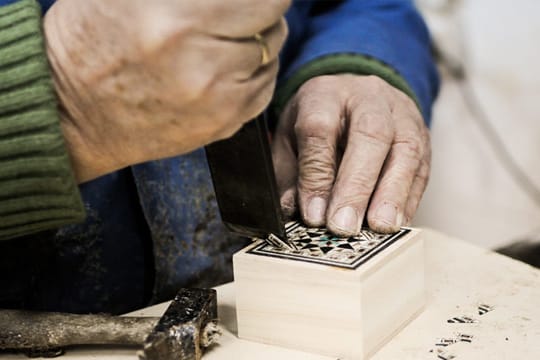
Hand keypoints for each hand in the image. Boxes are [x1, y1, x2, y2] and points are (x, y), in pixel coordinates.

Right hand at [44, 0, 289, 181]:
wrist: (71, 115)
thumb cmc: (88, 44)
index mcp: (176, 21)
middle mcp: (202, 64)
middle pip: (272, 21)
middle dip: (260, 9)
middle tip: (238, 10)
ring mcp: (216, 102)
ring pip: (271, 55)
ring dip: (256, 41)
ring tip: (222, 39)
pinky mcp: (221, 126)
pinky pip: (264, 89)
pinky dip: (254, 73)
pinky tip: (227, 67)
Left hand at [272, 74, 430, 233]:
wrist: (354, 96)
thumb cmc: (317, 121)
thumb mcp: (289, 139)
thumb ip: (290, 174)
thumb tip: (298, 212)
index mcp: (324, 94)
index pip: (320, 129)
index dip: (317, 175)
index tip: (314, 214)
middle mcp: (368, 97)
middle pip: (370, 134)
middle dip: (357, 185)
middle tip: (345, 225)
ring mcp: (401, 115)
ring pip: (404, 149)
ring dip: (392, 194)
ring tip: (379, 227)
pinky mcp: (422, 137)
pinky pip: (422, 167)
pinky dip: (409, 198)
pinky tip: (396, 222)